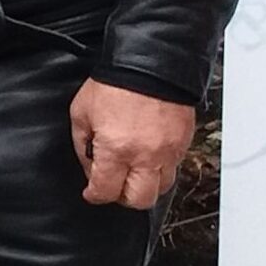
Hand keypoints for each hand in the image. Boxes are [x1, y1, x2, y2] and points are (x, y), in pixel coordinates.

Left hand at [70, 80, 195, 209]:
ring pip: (162, 188)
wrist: (151, 65)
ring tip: (132, 171)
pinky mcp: (183, 143)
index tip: (91, 193)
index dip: (95, 195)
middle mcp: (146, 156)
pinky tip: (148, 156)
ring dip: (146, 185)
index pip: (106, 191)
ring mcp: (169, 151)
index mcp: (117, 150)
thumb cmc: (115, 85)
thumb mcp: (81, 114)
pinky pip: (174, 167)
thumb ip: (82, 145)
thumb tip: (89, 165)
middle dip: (123, 197)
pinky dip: (161, 168)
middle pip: (140, 201)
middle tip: (113, 186)